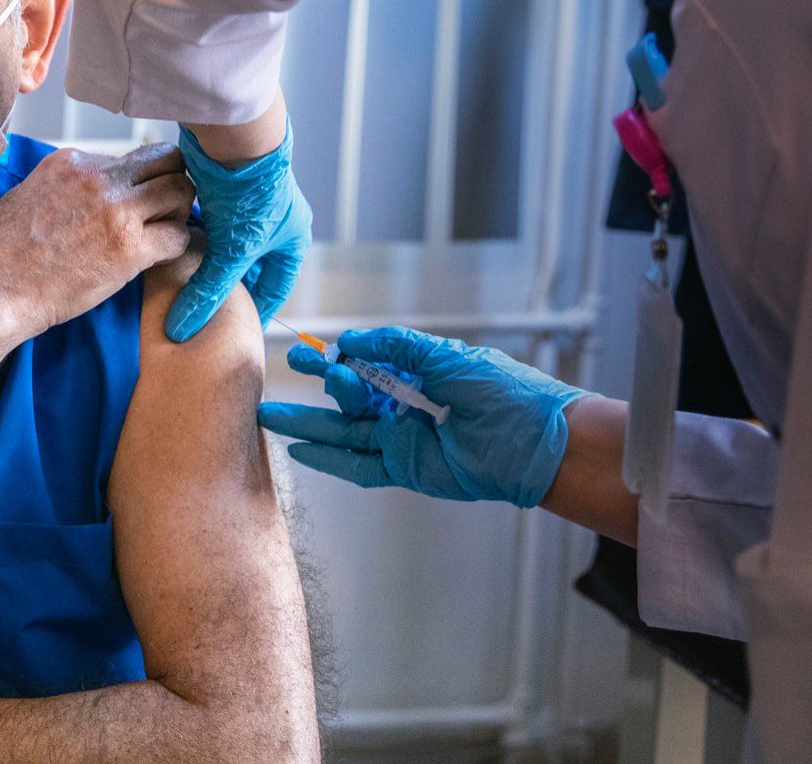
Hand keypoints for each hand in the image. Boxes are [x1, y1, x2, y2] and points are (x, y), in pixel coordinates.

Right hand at [0, 143, 193, 341]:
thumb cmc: (1, 253)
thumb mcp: (30, 196)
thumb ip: (68, 188)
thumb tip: (90, 195)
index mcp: (73, 163)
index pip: (129, 157)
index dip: (137, 180)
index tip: (134, 201)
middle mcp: (99, 178)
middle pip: (166, 161)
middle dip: (172, 182)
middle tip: (164, 209)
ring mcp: (117, 211)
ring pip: (181, 191)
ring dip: (178, 211)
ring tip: (163, 231)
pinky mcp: (130, 248)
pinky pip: (178, 236)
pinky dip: (176, 245)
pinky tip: (159, 256)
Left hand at [166, 120, 310, 342]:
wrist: (235, 137)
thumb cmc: (248, 196)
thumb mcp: (231, 252)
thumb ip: (207, 291)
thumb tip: (180, 329)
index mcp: (293, 240)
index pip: (276, 287)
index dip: (257, 310)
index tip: (237, 330)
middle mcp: (277, 222)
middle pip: (252, 266)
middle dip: (230, 285)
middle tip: (207, 309)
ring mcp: (253, 204)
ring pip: (230, 243)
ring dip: (210, 258)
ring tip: (188, 282)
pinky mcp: (228, 189)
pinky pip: (214, 221)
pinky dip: (198, 235)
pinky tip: (178, 246)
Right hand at [258, 326, 591, 507]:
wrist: (541, 442)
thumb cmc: (506, 394)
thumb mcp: (447, 357)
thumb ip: (396, 347)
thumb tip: (350, 341)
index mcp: (418, 375)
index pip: (365, 366)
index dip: (335, 359)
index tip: (307, 351)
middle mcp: (407, 407)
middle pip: (350, 398)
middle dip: (317, 384)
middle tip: (288, 368)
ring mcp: (404, 440)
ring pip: (346, 431)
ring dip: (310, 423)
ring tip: (271, 415)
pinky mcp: (407, 469)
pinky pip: (360, 466)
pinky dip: (330, 461)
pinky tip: (300, 451)